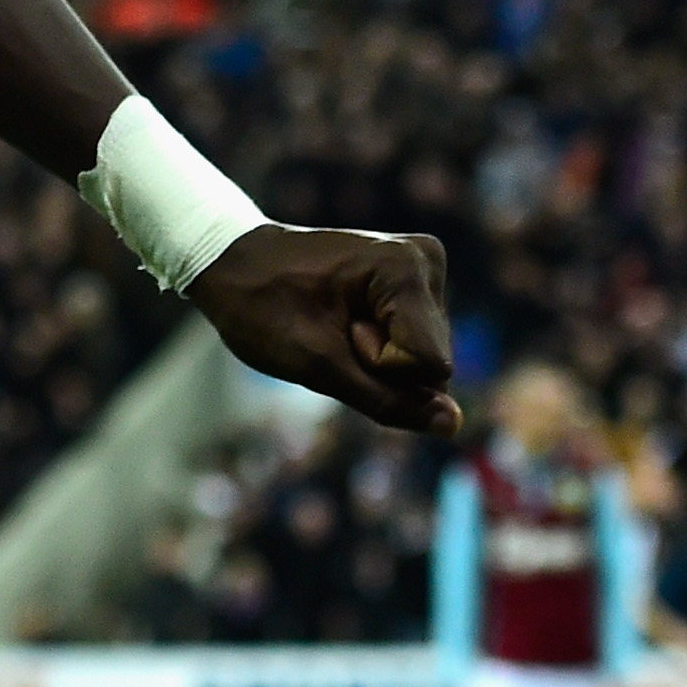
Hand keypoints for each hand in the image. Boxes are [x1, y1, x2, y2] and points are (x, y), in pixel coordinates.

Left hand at [188, 226, 461, 434]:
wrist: (233, 261)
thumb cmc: (261, 307)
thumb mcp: (316, 365)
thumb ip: (387, 400)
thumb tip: (453, 425)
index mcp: (406, 268)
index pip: (430, 366)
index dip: (379, 368)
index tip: (334, 332)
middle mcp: (427, 261)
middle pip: (432, 363)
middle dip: (379, 366)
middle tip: (327, 330)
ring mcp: (423, 269)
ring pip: (424, 359)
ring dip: (376, 357)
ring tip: (331, 322)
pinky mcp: (414, 282)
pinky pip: (413, 345)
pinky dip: (377, 347)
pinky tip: (344, 322)